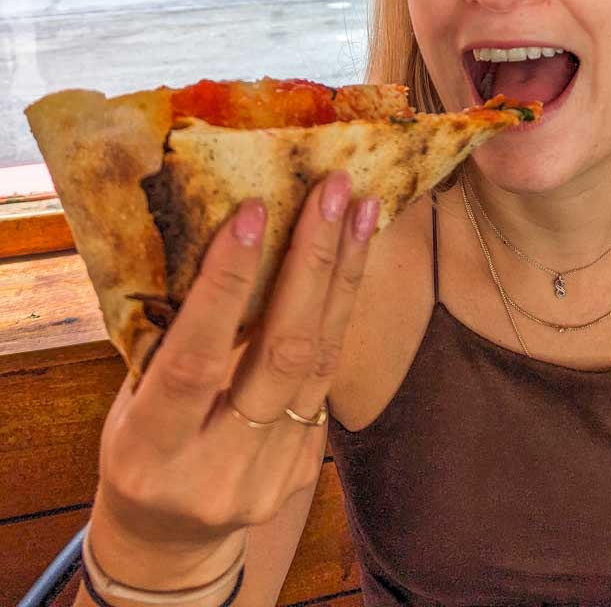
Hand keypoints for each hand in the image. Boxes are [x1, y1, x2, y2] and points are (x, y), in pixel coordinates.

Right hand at [87, 172, 376, 588]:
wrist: (168, 537)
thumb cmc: (140, 447)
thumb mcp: (133, 402)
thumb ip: (174, 343)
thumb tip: (228, 241)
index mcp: (152, 451)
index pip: (195, 361)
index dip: (226, 284)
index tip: (254, 212)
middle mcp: (217, 470)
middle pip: (282, 355)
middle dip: (312, 262)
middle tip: (332, 191)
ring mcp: (270, 477)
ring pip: (321, 361)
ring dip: (344, 275)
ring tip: (361, 209)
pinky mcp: (306, 469)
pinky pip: (329, 376)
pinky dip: (339, 311)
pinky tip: (350, 260)